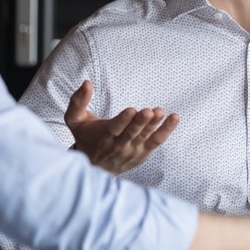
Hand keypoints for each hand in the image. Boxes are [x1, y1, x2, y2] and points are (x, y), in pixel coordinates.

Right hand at [65, 80, 179, 174]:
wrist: (95, 167)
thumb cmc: (85, 137)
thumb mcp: (74, 120)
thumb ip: (78, 101)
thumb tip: (86, 82)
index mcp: (102, 136)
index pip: (114, 129)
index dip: (123, 120)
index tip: (131, 110)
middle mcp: (118, 146)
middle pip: (132, 133)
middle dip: (140, 122)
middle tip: (149, 111)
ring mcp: (133, 151)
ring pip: (145, 137)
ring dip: (154, 125)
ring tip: (161, 112)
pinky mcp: (143, 153)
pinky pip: (157, 141)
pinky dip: (166, 130)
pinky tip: (174, 118)